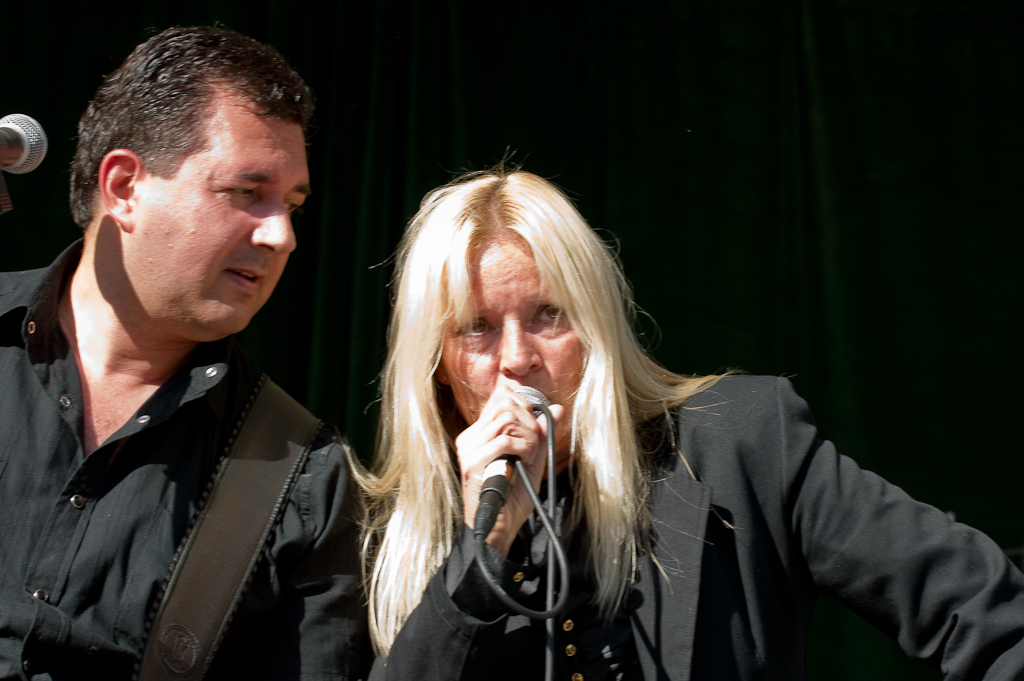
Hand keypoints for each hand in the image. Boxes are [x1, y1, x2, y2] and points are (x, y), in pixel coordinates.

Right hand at [455, 380, 563, 555]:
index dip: (525, 404)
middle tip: (536, 445)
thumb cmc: (512, 497)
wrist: (498, 529)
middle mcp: (470, 437)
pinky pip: (504, 441)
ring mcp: (469, 449)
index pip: (501, 398)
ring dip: (528, 436)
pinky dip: (524, 448)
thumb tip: (556, 409)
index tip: (537, 423)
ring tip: (530, 455)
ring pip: (506, 420)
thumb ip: (542, 434)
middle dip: (530, 421)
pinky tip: (525, 461)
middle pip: (505, 405)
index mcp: (480, 434)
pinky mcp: (473, 463)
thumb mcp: (533, 460)